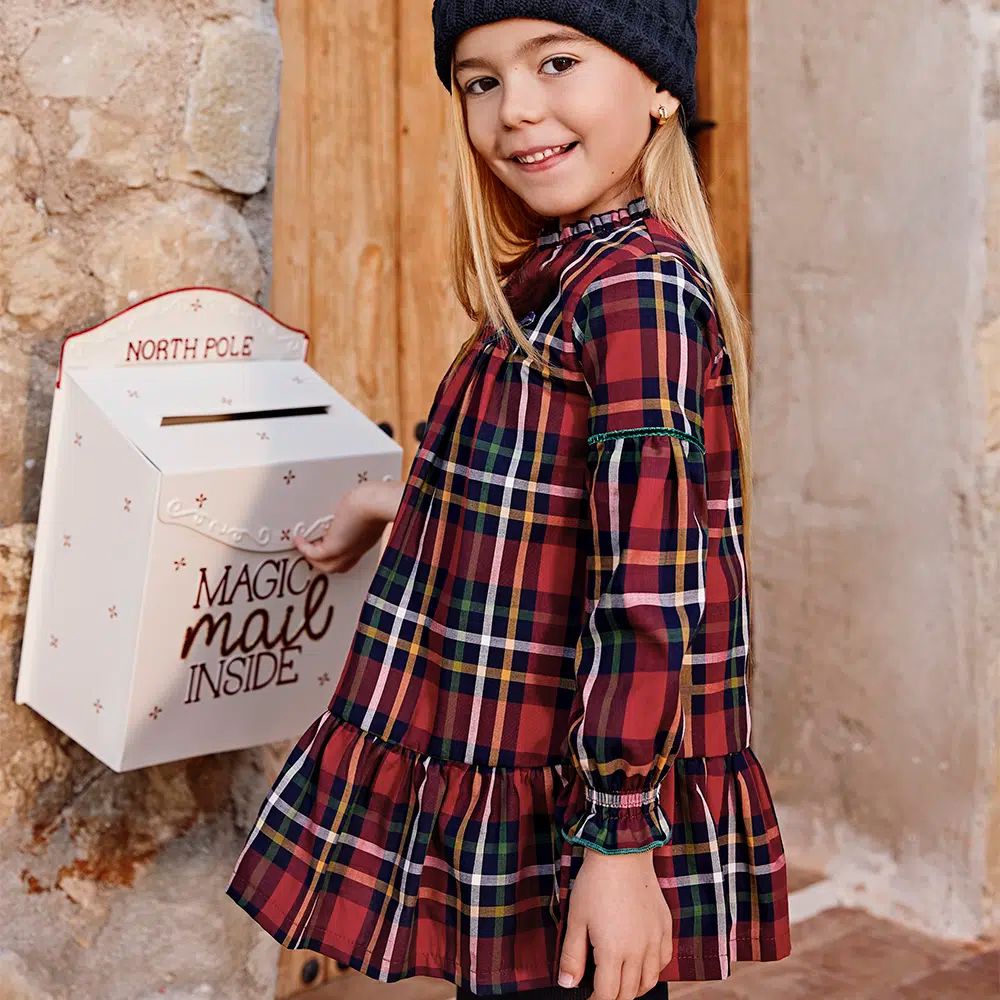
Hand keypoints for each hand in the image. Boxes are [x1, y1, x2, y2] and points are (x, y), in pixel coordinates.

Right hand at [292, 480, 400, 572]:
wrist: (376, 503)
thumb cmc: (377, 500)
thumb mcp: (370, 506)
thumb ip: (364, 506)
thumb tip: (359, 497)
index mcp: (365, 540)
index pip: (351, 555)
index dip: (338, 553)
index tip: (327, 542)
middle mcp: (356, 548)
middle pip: (339, 566)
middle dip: (324, 561)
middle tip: (310, 549)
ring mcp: (346, 550)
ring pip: (328, 566)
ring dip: (313, 558)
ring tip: (303, 546)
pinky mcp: (334, 547)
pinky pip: (314, 555)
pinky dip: (304, 549)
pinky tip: (299, 539)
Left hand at [558, 851, 671, 999]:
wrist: (622, 853)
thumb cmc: (595, 883)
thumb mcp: (576, 919)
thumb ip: (572, 956)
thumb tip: (567, 984)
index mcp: (613, 951)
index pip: (607, 995)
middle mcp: (638, 951)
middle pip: (629, 992)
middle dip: (613, 998)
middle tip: (601, 992)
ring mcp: (655, 939)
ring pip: (650, 981)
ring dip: (635, 989)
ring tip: (621, 985)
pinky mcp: (664, 926)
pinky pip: (663, 960)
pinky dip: (653, 970)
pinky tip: (642, 964)